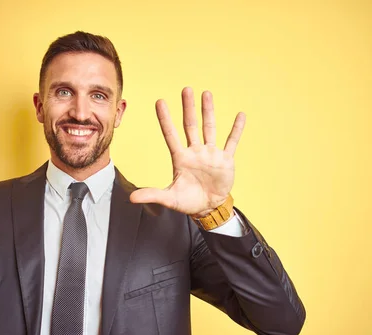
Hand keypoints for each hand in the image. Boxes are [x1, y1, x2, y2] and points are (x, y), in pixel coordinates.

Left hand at [130, 87, 244, 216]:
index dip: (165, 119)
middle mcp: (195, 151)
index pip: (171, 134)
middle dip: (188, 108)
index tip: (160, 102)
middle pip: (190, 125)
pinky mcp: (225, 160)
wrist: (208, 208)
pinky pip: (231, 141)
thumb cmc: (187, 201)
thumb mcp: (169, 198)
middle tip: (186, 89)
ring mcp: (210, 154)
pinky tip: (240, 115)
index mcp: (180, 158)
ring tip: (206, 93)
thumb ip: (152, 194)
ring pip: (209, 128)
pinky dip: (236, 129)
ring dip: (208, 111)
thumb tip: (131, 198)